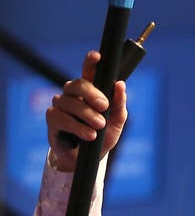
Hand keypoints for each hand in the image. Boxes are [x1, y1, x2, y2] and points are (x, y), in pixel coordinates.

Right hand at [46, 51, 127, 171]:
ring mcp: (61, 105)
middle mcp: (73, 94)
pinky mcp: (52, 119)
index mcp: (91, 90)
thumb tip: (120, 84)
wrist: (88, 159)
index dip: (91, 61)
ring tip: (99, 126)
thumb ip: (119, 104)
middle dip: (92, 94)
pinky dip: (77, 126)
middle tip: (104, 106)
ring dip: (87, 114)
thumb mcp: (117, 121)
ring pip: (70, 102)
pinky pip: (61, 117)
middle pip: (77, 84)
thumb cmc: (103, 136)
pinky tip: (89, 135)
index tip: (97, 56)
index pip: (89, 71)